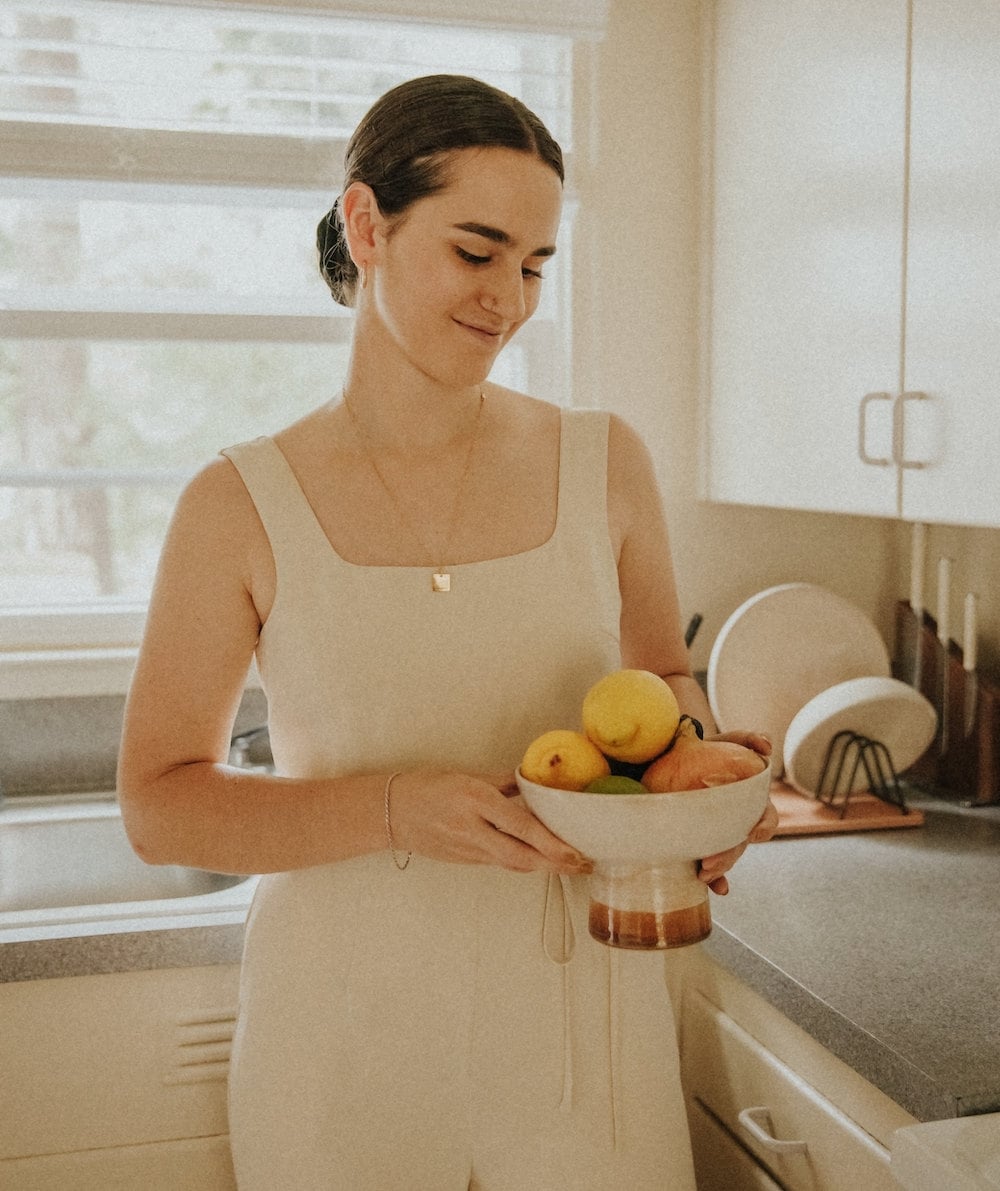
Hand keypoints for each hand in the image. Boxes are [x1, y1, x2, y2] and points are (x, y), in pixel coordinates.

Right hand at [387, 770, 592, 875]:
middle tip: (583, 864)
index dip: (550, 842)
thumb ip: (501, 782)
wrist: (392, 811)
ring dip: (542, 866)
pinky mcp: (464, 860)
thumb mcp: (466, 776)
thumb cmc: (428, 787)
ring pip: (512, 863)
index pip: (520, 826)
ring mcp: (467, 848)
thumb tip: (532, 780)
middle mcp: (472, 828)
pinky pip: (498, 862)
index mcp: (475, 801)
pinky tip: (540, 861)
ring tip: (570, 865)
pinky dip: (522, 862)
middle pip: (521, 855)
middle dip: (554, 863)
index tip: (574, 850)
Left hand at [697, 730, 776, 894]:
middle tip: (710, 861)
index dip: (763, 827)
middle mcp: (735, 820)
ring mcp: (718, 833)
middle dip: (730, 855)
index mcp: (747, 800)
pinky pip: (713, 868)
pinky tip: (717, 889)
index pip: (765, 818)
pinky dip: (717, 882)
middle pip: (740, 844)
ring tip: (703, 873)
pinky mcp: (700, 843)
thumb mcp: (722, 742)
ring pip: (727, 857)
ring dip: (720, 868)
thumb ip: (745, 739)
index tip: (752, 833)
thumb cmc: (701, 752)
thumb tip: (767, 745)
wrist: (666, 761)